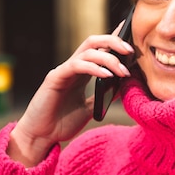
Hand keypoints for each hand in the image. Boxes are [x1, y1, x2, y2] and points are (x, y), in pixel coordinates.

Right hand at [8, 24, 133, 165]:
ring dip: (109, 58)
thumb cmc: (62, 123)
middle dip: (114, 41)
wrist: (42, 137)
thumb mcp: (91, 108)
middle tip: (131, 51)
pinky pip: (77, 65)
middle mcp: (73, 67)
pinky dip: (94, 68)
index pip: (99, 49)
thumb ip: (104, 96)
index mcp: (82, 73)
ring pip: (88, 50)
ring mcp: (64, 71)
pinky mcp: (55, 78)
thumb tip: (124, 86)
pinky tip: (107, 75)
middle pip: (94, 42)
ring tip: (123, 71)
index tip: (132, 37)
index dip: (115, 40)